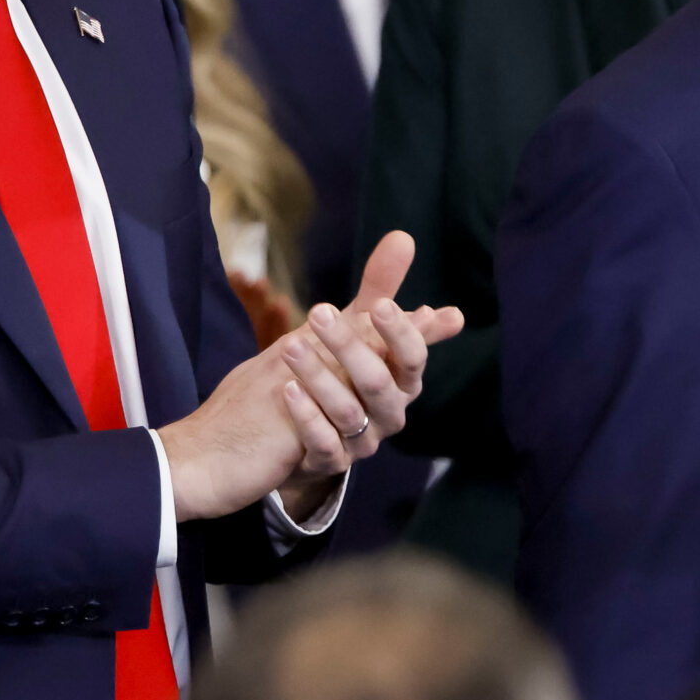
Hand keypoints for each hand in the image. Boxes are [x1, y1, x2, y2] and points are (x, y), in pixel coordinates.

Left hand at [163, 232, 462, 521]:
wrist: (295, 433)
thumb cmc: (336, 371)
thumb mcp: (355, 331)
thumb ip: (379, 289)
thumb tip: (403, 237)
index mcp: (402, 381)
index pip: (413, 358)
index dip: (401, 334)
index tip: (379, 306)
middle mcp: (389, 414)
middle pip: (379, 383)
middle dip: (350, 346)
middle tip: (319, 312)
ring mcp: (361, 442)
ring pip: (348, 411)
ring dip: (320, 376)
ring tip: (291, 346)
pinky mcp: (328, 463)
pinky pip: (323, 443)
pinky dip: (306, 416)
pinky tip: (286, 390)